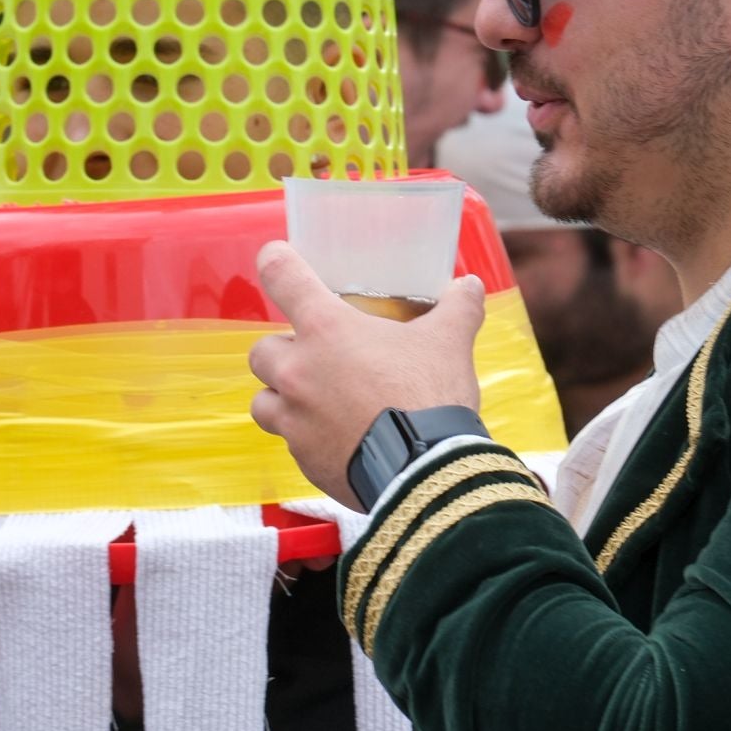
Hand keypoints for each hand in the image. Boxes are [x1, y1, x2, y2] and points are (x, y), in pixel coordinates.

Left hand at [249, 242, 485, 510]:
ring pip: (263, 402)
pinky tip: (339, 438)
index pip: (281, 276)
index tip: (276, 260)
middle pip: (261, 350)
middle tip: (315, 356)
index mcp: (326, 330)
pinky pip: (291, 442)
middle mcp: (298, 372)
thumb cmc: (430, 396)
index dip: (275, 262)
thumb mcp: (449, 342)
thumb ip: (457, 308)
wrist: (426, 470)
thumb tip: (470, 286)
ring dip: (281, 397)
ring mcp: (296, 419)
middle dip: (283, 351)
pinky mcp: (304, 459)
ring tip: (314, 400)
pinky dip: (307, 437)